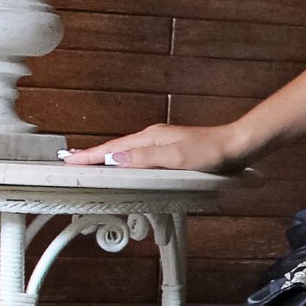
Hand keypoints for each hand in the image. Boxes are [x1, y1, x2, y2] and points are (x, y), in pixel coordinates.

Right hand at [62, 121, 248, 173]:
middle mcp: (152, 139)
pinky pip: (139, 156)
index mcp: (150, 139)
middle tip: (71, 162)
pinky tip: (127, 166)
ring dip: (107, 158)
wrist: (236, 147)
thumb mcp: (177, 158)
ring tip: (91, 165)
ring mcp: (161, 144)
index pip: (112, 149)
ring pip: (126, 152)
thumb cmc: (211, 154)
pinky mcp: (170, 151)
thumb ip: (146, 159)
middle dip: (93, 156)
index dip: (90, 156)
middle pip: (115, 148)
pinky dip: (126, 161)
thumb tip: (116, 159)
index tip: (69, 160)